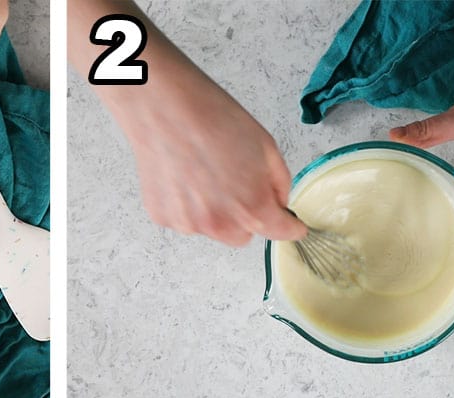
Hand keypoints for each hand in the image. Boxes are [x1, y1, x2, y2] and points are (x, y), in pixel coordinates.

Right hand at [103, 58, 304, 245]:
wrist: (163, 105)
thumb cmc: (211, 117)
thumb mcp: (265, 144)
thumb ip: (279, 182)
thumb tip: (278, 202)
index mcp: (252, 207)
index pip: (281, 232)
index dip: (289, 225)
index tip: (290, 224)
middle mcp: (219, 224)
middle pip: (242, 236)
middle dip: (245, 217)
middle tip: (235, 183)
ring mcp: (188, 224)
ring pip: (211, 229)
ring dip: (213, 211)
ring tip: (202, 173)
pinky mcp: (163, 217)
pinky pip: (184, 220)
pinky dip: (187, 205)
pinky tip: (183, 176)